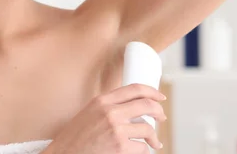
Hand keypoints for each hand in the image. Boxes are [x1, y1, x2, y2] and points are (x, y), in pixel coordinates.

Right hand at [45, 83, 166, 153]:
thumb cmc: (75, 138)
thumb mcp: (89, 113)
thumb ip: (108, 107)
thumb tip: (133, 108)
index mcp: (102, 100)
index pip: (135, 89)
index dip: (152, 91)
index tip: (159, 97)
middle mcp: (110, 112)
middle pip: (146, 105)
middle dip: (159, 112)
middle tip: (161, 118)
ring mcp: (116, 129)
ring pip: (147, 129)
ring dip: (154, 137)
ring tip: (154, 142)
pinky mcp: (120, 147)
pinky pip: (142, 147)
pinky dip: (144, 150)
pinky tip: (139, 151)